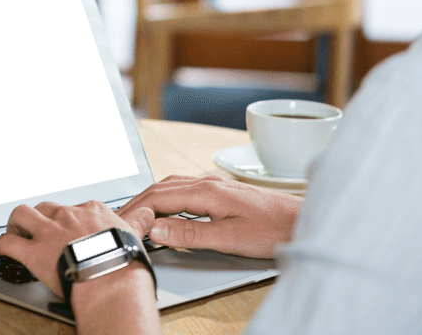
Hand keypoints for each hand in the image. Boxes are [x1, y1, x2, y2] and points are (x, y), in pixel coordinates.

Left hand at [0, 200, 156, 297]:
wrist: (112, 282)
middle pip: (45, 207)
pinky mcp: (33, 252)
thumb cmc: (124, 263)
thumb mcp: (135, 235)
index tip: (66, 228)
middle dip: (38, 217)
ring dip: (14, 224)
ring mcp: (49, 232)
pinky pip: (8, 243)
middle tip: (36, 229)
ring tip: (13, 232)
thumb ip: (137, 222)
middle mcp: (68, 215)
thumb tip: (149, 212)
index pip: (73, 208)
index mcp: (92, 211)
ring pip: (21, 215)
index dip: (66, 219)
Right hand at [116, 174, 301, 258]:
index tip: (121, 222)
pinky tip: (166, 208)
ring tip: (137, 213)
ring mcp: (214, 184)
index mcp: (206, 191)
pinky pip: (184, 189)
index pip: (159, 197)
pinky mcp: (221, 191)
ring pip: (172, 185)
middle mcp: (207, 182)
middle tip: (120, 218)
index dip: (136, 209)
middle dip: (138, 201)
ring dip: (152, 198)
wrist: (300, 221)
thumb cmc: (272, 229)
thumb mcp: (228, 239)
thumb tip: (156, 229)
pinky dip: (167, 197)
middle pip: (162, 187)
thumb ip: (190, 233)